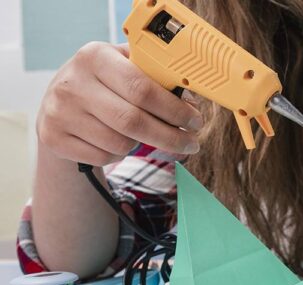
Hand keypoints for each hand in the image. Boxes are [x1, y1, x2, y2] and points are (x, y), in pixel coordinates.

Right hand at [37, 42, 202, 165]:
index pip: (142, 89)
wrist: (58, 103)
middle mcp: (73, 83)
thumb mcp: (123, 67)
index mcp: (94, 57)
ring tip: (146, 136)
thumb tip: (191, 101)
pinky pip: (104, 157)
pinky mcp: (54, 138)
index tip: (196, 121)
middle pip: (134, 121)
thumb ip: (154, 77)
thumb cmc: (105, 84)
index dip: (175, 110)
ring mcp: (60, 112)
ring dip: (142, 145)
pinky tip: (118, 142)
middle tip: (191, 143)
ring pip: (121, 143)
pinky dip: (119, 155)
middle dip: (170, 137)